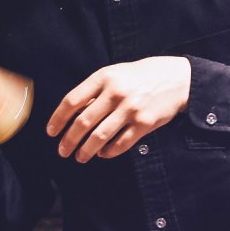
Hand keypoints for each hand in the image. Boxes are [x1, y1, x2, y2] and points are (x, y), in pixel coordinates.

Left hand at [47, 56, 190, 160]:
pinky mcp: (144, 124)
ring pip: (99, 136)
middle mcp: (116, 93)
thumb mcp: (116, 73)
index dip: (58, 119)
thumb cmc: (142, 76)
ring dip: (86, 150)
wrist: (178, 79)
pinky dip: (108, 152)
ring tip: (80, 157)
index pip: (72, 101)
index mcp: (104, 77)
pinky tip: (103, 154)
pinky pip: (120, 144)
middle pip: (83, 122)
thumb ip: (96, 90)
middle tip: (62, 151)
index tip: (51, 132)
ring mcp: (130, 109)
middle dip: (69, 140)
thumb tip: (74, 114)